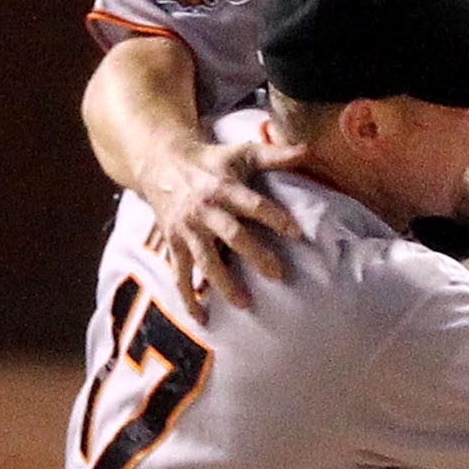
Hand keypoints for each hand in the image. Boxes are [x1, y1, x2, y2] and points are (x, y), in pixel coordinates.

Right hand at [140, 134, 305, 317]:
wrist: (160, 162)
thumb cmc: (211, 160)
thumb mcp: (241, 152)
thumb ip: (274, 154)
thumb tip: (308, 149)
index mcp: (224, 188)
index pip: (254, 204)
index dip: (275, 218)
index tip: (297, 234)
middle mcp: (205, 210)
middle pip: (232, 235)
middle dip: (255, 255)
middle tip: (279, 276)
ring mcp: (187, 229)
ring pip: (206, 260)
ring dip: (224, 283)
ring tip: (245, 304)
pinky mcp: (174, 244)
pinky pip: (180, 275)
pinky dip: (188, 298)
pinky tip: (202, 319)